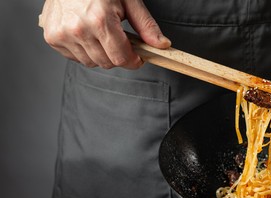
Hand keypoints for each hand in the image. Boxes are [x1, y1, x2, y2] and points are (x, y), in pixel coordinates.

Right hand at [40, 0, 170, 68]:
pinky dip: (84, 50)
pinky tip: (86, 33)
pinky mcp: (52, 37)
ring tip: (101, 32)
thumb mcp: (128, 0)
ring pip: (91, 62)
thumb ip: (145, 25)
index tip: (138, 57)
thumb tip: (161, 45)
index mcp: (100, 20)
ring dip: (100, 54)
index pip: (121, 58)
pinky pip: (74, 57)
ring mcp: (62, 34)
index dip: (133, 61)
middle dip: (118, 56)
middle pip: (107, 63)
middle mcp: (78, 29)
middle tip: (119, 38)